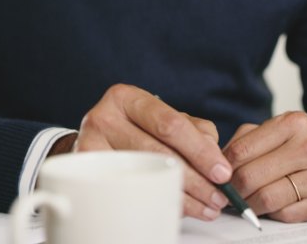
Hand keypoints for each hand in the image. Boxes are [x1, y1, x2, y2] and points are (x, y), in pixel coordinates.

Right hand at [72, 84, 231, 220]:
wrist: (93, 142)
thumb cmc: (135, 129)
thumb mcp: (162, 119)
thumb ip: (193, 130)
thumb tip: (214, 156)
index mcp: (128, 98)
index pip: (170, 124)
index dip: (200, 150)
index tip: (222, 172)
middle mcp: (105, 116)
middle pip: (158, 152)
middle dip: (196, 180)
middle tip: (218, 196)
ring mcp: (90, 143)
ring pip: (144, 176)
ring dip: (181, 196)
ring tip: (205, 207)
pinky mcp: (84, 170)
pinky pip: (127, 191)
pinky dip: (155, 201)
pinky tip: (176, 208)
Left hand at [222, 111, 306, 221]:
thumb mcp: (280, 129)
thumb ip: (247, 140)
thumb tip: (217, 163)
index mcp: (292, 124)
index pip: (242, 151)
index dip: (223, 169)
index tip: (217, 177)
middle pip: (251, 176)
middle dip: (234, 190)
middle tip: (227, 194)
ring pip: (267, 198)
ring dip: (249, 205)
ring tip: (245, 202)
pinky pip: (286, 213)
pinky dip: (271, 213)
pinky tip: (269, 206)